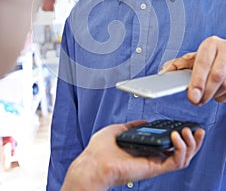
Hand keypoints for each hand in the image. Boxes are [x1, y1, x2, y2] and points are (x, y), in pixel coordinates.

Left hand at [61, 120, 204, 190]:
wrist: (94, 162)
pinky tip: (177, 137)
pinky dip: (181, 149)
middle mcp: (152, 156)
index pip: (169, 144)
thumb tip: (143, 122)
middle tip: (195, 130)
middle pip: (180, 152)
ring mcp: (155, 163)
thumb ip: (133, 125)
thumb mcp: (119, 129)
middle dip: (192, 141)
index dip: (180, 136)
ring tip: (187, 132)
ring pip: (182, 158)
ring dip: (190, 144)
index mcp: (146, 148)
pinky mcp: (154, 168)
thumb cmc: (101, 149)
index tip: (186, 125)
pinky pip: (175, 162)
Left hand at [161, 36, 225, 104]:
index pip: (203, 63)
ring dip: (214, 95)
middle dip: (205, 93)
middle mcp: (225, 50)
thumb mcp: (194, 57)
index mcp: (211, 45)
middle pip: (217, 76)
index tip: (192, 97)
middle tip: (196, 101)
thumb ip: (178, 65)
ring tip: (207, 93)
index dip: (197, 81)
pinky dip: (223, 96)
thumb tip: (163, 72)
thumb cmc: (210, 57)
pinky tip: (218, 92)